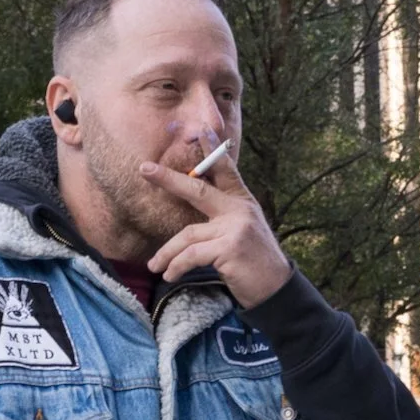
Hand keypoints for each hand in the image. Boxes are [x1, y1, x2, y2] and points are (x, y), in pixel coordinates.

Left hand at [141, 142, 292, 309]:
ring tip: (155, 266)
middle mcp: (239, 210)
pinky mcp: (229, 248)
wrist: (275, 289)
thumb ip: (222, 220)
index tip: (201, 129)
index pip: (225, 170)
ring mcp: (235, 227)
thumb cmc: (253, 264)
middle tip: (145, 169)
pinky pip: (192, 255)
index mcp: (242, 202)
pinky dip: (177, 266)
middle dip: (169, 179)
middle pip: (197, 189)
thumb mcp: (242, 233)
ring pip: (188, 234)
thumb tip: (193, 220)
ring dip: (167, 253)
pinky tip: (169, 275)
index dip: (212, 149)